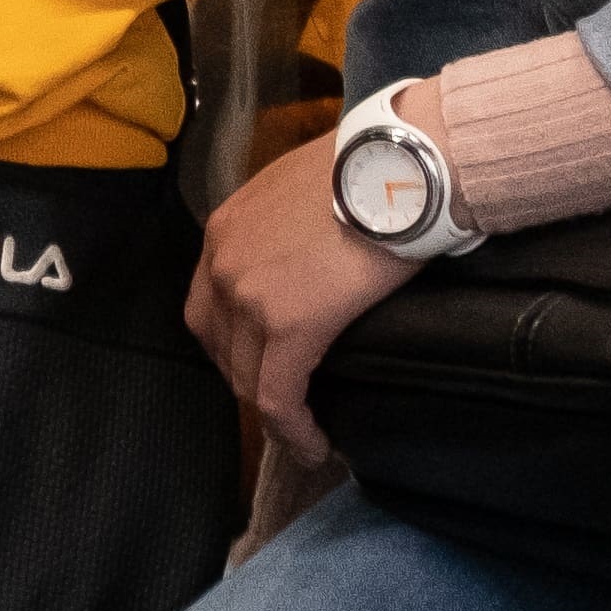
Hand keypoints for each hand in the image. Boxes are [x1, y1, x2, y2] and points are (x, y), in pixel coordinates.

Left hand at [187, 100, 427, 463]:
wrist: (402, 164)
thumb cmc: (368, 169)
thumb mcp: (301, 190)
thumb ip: (285, 228)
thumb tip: (308, 253)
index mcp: (225, 231)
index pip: (208, 305)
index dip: (232, 344)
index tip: (260, 364)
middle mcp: (223, 264)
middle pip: (220, 346)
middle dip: (247, 379)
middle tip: (283, 403)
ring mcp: (250, 297)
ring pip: (246, 377)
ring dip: (271, 412)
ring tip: (301, 434)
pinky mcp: (291, 327)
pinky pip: (278, 397)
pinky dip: (292, 429)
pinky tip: (313, 446)